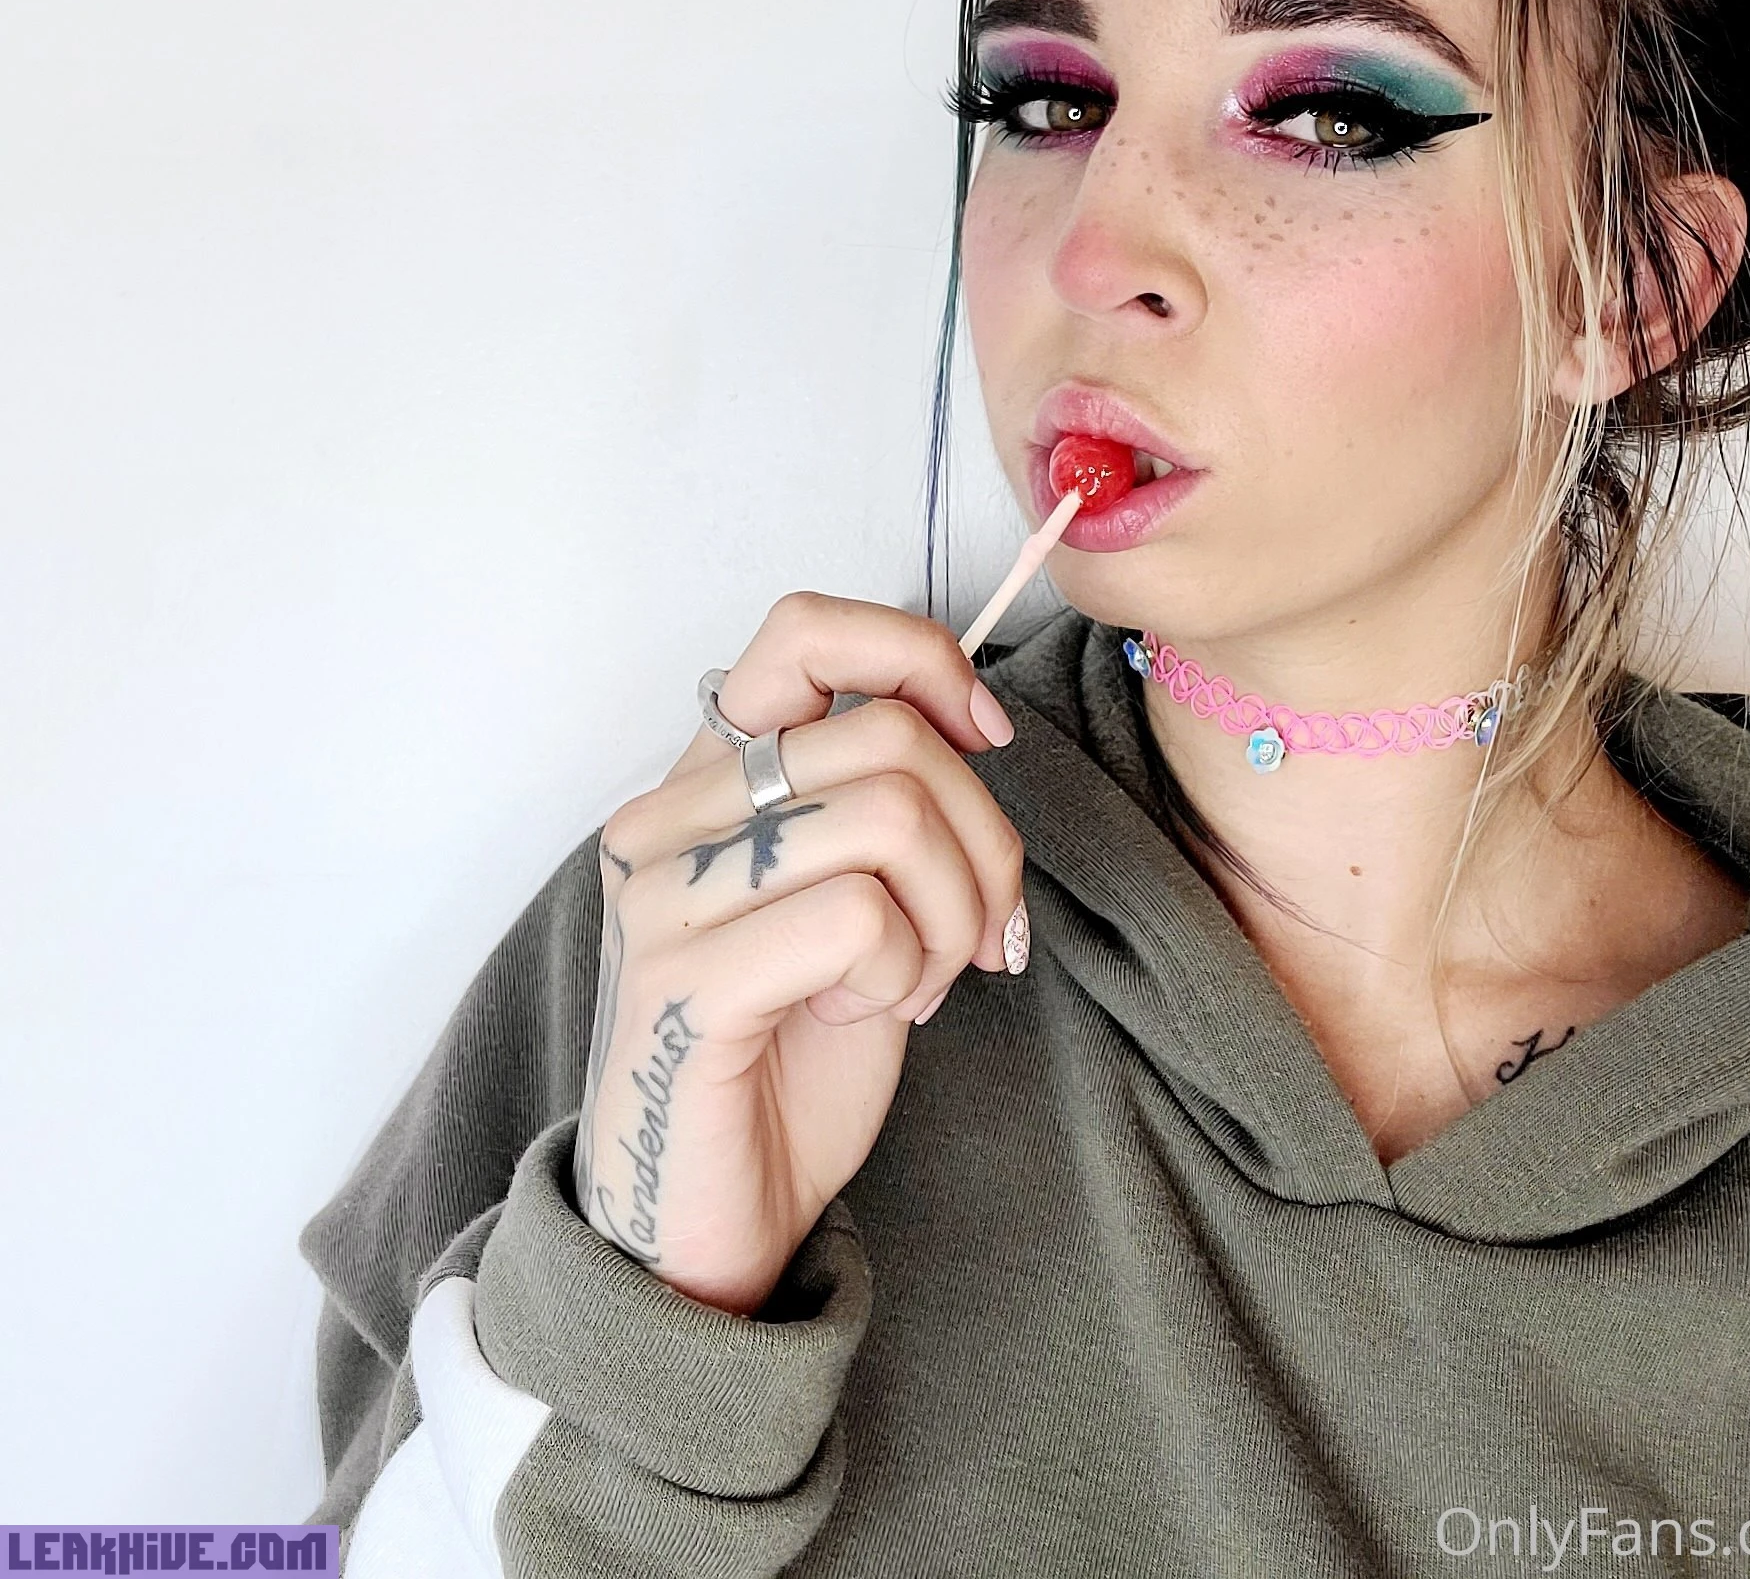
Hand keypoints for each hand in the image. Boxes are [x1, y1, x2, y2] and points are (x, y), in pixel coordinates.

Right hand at [571, 592, 1026, 1314]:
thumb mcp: (858, 897)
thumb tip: (971, 722)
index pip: (806, 630)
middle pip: (888, 734)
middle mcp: (667, 817)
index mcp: (709, 780)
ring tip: (922, 979)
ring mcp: (661, 898)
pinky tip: (873, 1011)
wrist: (711, 1223)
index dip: (921, 657)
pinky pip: (858, 915)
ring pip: (888, 816)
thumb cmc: (795, 1055)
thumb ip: (884, 801)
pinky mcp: (683, 984)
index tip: (985, 736)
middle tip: (980, 932)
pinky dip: (908, 967)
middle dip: (985, 838)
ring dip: (955, 911)